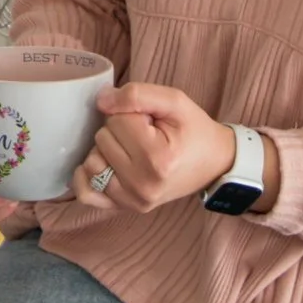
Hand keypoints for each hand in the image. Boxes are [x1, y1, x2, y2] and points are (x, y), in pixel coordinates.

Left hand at [72, 83, 234, 212]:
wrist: (215, 163)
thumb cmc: (194, 130)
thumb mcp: (174, 101)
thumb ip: (136, 94)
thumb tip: (100, 101)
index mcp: (157, 158)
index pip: (116, 120)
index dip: (131, 113)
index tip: (151, 122)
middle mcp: (142, 185)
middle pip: (102, 139)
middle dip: (119, 130)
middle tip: (144, 134)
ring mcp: (133, 201)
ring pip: (91, 162)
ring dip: (106, 150)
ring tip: (130, 149)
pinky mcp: (125, 208)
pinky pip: (87, 194)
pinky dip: (87, 176)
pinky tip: (104, 163)